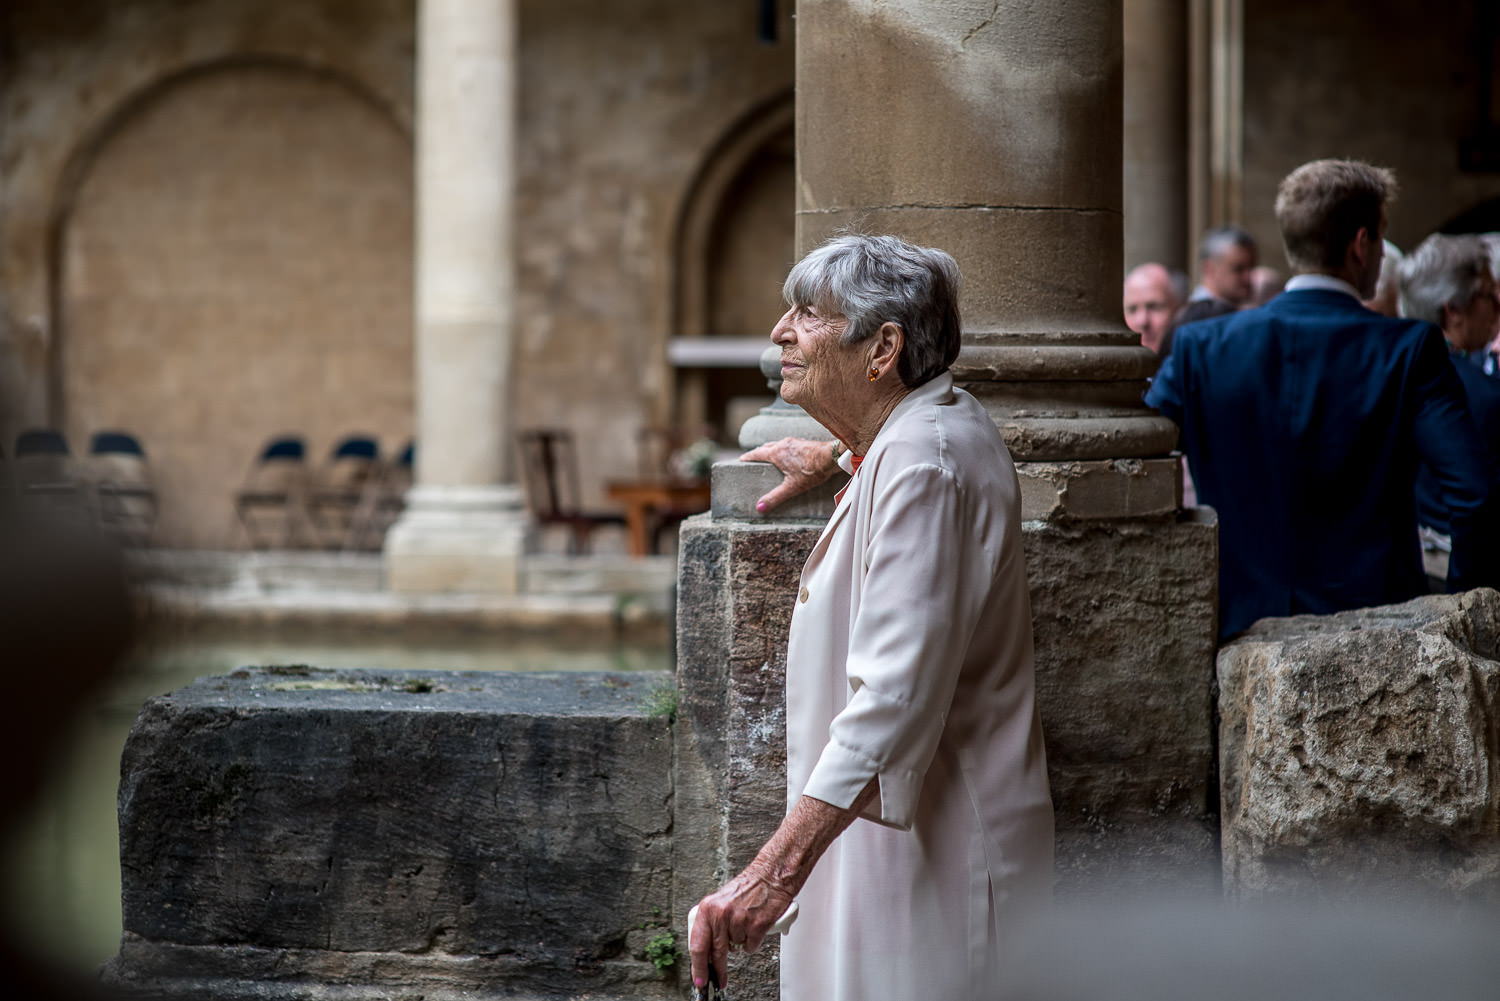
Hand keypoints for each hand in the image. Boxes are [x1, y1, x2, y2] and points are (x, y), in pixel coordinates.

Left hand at [688, 866, 794, 991]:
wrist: (771, 876)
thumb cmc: (748, 888)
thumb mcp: (721, 903)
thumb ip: (712, 925)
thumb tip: (706, 951)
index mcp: (708, 908)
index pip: (697, 945)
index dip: (698, 967)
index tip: (699, 979)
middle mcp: (721, 914)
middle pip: (715, 953)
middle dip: (717, 970)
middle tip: (718, 980)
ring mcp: (739, 920)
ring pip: (736, 948)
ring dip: (740, 942)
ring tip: (745, 924)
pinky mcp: (757, 925)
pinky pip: (751, 946)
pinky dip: (754, 940)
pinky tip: (755, 926)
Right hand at [739, 437, 837, 512]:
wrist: (832, 457)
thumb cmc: (812, 471)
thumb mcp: (792, 487)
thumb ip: (775, 497)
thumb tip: (759, 507)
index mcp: (776, 453)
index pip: (757, 453)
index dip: (748, 457)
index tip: (741, 459)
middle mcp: (783, 444)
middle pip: (766, 447)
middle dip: (758, 453)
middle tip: (753, 460)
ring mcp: (793, 442)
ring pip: (777, 444)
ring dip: (770, 450)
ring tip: (769, 459)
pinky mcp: (802, 443)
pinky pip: (787, 445)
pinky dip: (782, 450)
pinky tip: (788, 457)